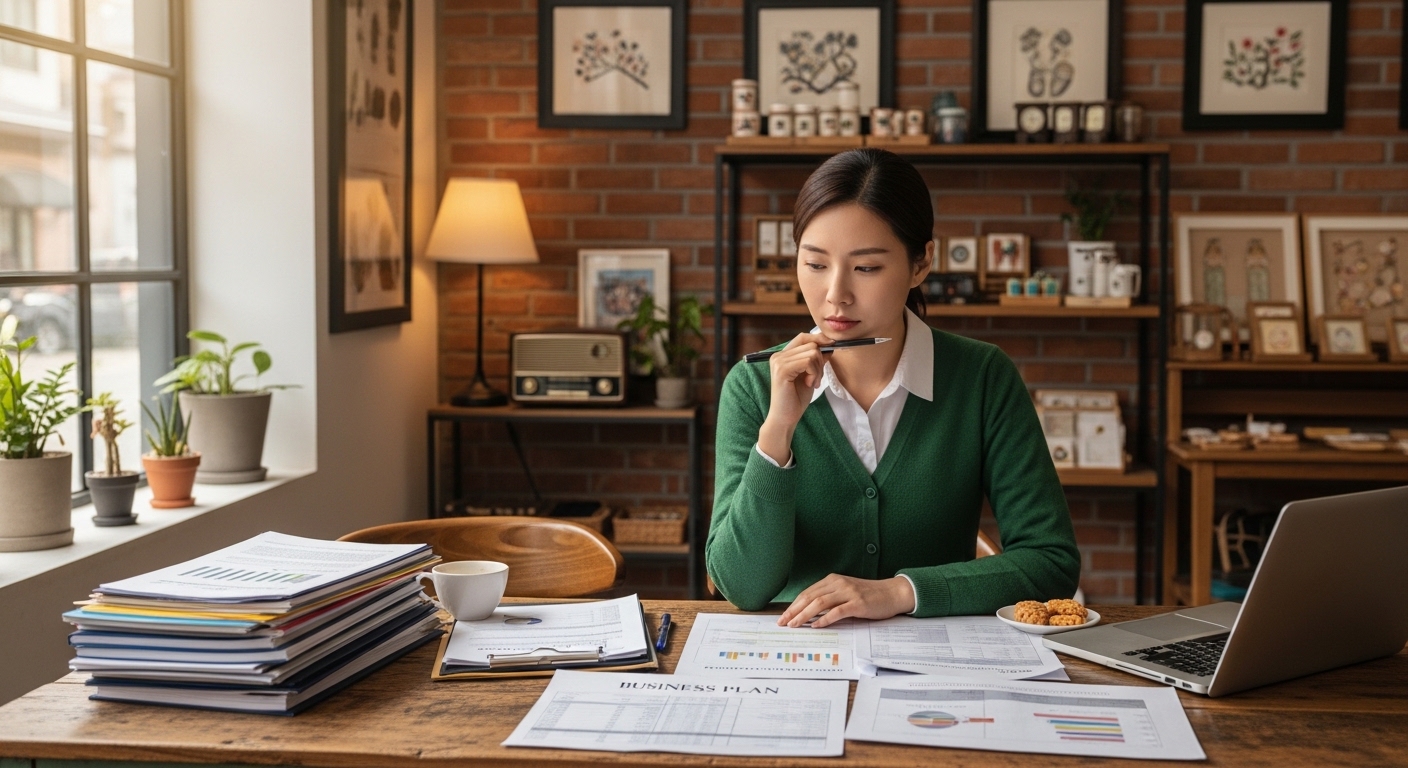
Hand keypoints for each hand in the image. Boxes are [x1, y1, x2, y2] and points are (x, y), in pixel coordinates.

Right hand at [757, 332, 832, 463]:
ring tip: (812, 383)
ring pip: (812, 353)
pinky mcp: (782, 370)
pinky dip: (814, 373)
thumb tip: (829, 346)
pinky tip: (809, 384)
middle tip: (816, 379)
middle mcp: (778, 356)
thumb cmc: (795, 399)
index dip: (819, 338)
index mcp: (783, 356)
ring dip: (818, 369)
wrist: (785, 418)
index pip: (802, 337)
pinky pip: (808, 361)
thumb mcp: (810, 376)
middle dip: (821, 361)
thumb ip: (817, 361)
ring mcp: (779, 362)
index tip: (832, 344)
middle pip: (811, 344)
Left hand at [777, 574, 915, 628]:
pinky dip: (825, 619)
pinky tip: (816, 626)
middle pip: (810, 597)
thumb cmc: (869, 596)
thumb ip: (830, 599)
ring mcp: (848, 592)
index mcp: (833, 580)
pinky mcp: (858, 603)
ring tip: (795, 624)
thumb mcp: (846, 592)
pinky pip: (837, 611)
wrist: (892, 593)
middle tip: (783, 622)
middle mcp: (838, 584)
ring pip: (820, 603)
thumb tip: (809, 614)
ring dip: (805, 615)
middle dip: (794, 610)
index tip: (783, 616)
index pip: (807, 593)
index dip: (793, 605)